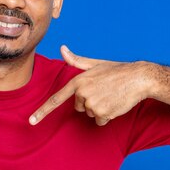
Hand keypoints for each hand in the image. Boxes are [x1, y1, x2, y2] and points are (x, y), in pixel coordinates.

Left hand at [29, 46, 149, 125]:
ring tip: (111, 96)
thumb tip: (62, 49)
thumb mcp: (95, 64)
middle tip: (104, 91)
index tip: (31, 121)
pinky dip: (107, 115)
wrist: (139, 78)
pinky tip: (115, 103)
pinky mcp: (103, 113)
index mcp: (77, 81)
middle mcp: (82, 93)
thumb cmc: (117, 70)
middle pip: (78, 106)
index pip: (56, 99)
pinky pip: (100, 120)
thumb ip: (76, 60)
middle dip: (89, 101)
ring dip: (100, 108)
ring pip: (90, 114)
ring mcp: (92, 104)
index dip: (42, 111)